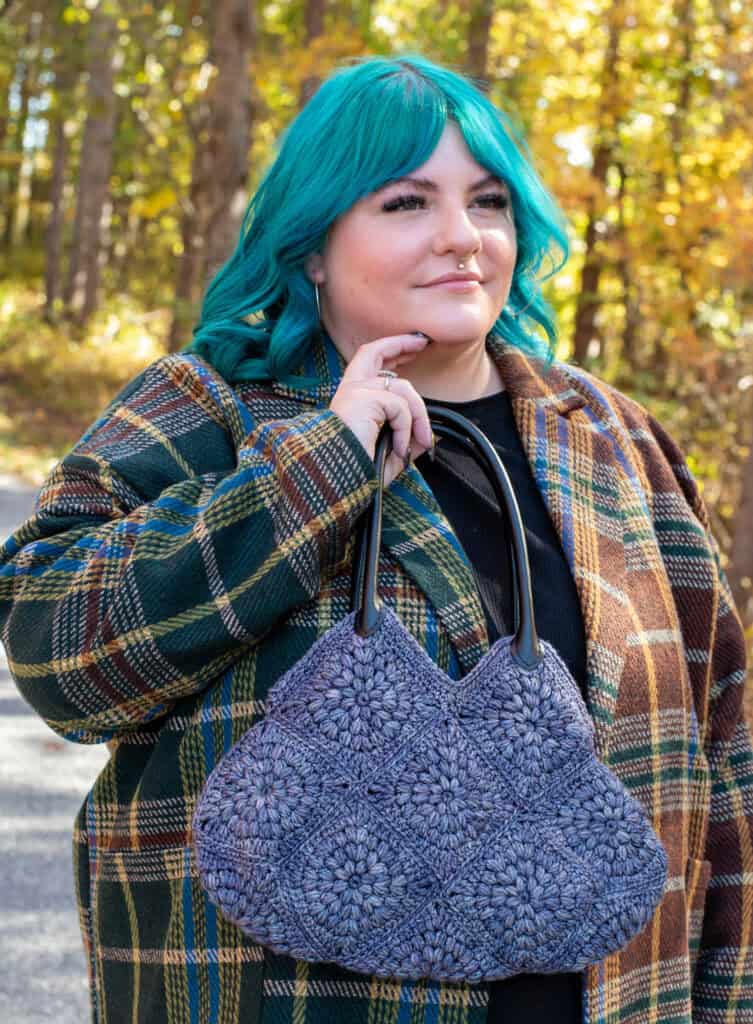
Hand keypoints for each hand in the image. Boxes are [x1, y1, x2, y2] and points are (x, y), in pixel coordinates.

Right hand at [329, 333, 434, 487]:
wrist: (339, 481)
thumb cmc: (359, 471)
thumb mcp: (390, 455)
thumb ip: (409, 442)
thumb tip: (431, 436)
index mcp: (352, 399)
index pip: (370, 362)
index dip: (391, 350)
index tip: (413, 348)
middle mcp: (350, 390)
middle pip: (375, 352)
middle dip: (401, 343)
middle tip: (423, 342)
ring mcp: (355, 392)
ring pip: (402, 388)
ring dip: (418, 415)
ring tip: (419, 441)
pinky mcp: (361, 398)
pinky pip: (399, 407)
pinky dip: (406, 428)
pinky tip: (399, 447)